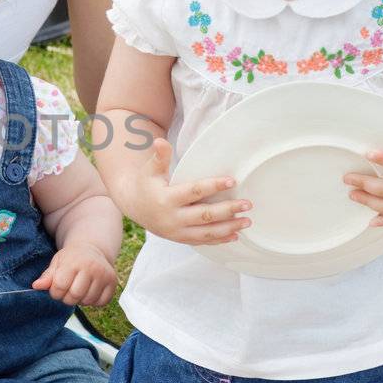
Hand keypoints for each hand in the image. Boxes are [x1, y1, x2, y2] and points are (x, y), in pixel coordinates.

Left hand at [32, 242, 118, 306]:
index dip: (55, 291)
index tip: (56, 288)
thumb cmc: (71, 258)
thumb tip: (36, 286)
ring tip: (79, 289)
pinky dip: (93, 301)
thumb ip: (47, 276)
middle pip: (74, 296)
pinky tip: (90, 290)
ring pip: (87, 301)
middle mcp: (91, 268)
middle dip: (67, 298)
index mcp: (74, 262)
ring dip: (80, 300)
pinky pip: (101, 302)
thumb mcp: (57, 262)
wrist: (92, 249)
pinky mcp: (112, 283)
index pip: (60, 286)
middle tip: (67, 290)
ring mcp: (104, 275)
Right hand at [124, 139, 251, 245]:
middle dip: (227, 210)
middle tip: (247, 204)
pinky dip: (220, 240)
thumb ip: (160, 156)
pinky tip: (235, 236)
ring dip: (228, 228)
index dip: (214, 186)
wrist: (134, 206)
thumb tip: (160, 141)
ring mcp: (177, 232)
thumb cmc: (146, 184)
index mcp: (166, 199)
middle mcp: (172, 218)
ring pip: (206, 232)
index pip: (194, 192)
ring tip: (247, 221)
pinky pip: (203, 241)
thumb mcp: (151, 169)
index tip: (233, 181)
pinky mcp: (180, 239)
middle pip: (204, 215)